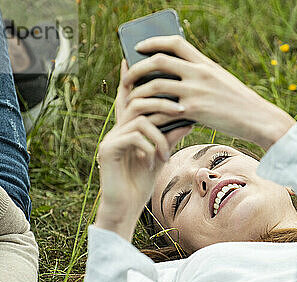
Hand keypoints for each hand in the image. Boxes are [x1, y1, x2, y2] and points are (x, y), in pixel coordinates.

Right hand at [95, 60, 192, 239]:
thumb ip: (171, 135)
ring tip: (168, 150)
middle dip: (161, 103)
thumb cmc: (141, 182)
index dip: (132, 79)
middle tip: (181, 109)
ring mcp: (110, 138)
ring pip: (138, 118)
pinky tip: (155, 160)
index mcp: (127, 128)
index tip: (135, 58)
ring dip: (159, 132)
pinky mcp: (107, 150)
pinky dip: (150, 146)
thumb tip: (189, 118)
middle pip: (137, 102)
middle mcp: (115, 129)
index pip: (130, 98)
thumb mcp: (161, 154)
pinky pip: (133, 136)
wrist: (126, 208)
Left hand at [123, 35, 295, 150]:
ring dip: (138, 93)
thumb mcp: (221, 81)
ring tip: (131, 100)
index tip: (139, 47)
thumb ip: (200, 75)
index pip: (174, 42)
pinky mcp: (193, 111)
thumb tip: (178, 76)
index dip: (153, 41)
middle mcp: (198, 73)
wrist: (257, 119)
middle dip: (137, 68)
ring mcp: (195, 91)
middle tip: (126, 76)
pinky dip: (150, 115)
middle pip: (158, 61)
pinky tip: (145, 120)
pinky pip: (162, 110)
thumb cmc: (238, 103)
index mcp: (205, 62)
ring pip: (155, 85)